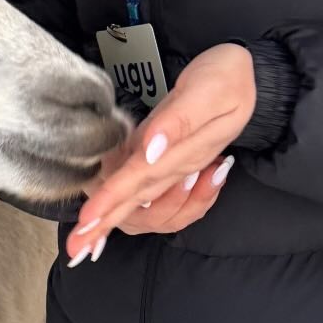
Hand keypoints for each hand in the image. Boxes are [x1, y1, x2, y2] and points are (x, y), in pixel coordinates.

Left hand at [65, 44, 255, 259]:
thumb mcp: (208, 90)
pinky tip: (105, 207)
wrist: (247, 76)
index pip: (143, 180)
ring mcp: (174, 167)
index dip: (112, 200)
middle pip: (140, 202)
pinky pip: (146, 191)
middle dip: (106, 224)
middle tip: (76, 246)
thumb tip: (149, 151)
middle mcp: (180, 166)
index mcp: (187, 152)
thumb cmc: (226, 78)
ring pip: (144, 204)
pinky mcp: (167, 159)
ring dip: (118, 215)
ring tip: (93, 225)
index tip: (86, 220)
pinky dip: (125, 202)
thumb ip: (179, 122)